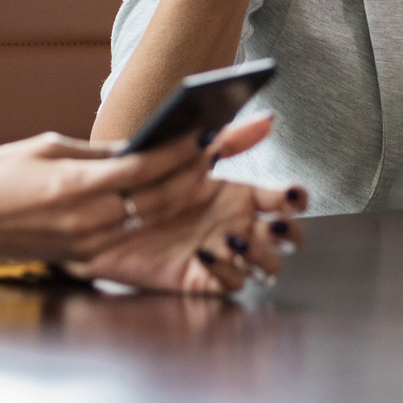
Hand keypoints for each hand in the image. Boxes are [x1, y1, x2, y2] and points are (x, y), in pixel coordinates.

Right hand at [0, 117, 304, 292]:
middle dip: (195, 174)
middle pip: (159, 198)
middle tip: (221, 150)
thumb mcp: (46, 147)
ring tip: (209, 172)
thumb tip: (143, 146)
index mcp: (75, 186)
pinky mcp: (82, 260)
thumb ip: (98, 153)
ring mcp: (86, 246)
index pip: (144, 168)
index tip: (208, 133)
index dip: (181, 152)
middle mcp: (85, 221)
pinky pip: (130, 236)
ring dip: (183, 197)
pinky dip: (156, 218)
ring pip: (151, 220)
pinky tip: (174, 201)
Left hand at [75, 117, 306, 294]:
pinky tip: (207, 254)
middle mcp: (238, 225)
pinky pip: (232, 284)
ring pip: (267, 265)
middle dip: (289, 233)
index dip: (295, 198)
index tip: (292, 195)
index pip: (285, 198)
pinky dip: (227, 272)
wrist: (107, 215)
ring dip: (262, 256)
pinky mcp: (203, 278)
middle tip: (274, 225)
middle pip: (287, 237)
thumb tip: (267, 119)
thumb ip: (228, 139)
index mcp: (240, 195)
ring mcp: (224, 254)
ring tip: (235, 240)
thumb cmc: (150, 183)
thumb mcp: (190, 156)